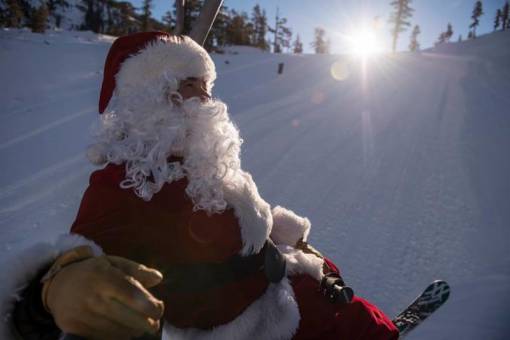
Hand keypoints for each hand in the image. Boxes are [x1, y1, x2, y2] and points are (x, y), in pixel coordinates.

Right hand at [45, 252, 163, 338]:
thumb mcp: (114, 263)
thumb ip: (137, 270)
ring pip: (118, 330)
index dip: (151, 306)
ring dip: (134, 330)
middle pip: (128, 317)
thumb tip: (158, 278)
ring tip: (141, 326)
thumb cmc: (93, 272)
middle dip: (147, 322)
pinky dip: (118, 336)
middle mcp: (92, 296)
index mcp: (104, 276)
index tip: (159, 309)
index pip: (133, 295)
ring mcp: (82, 314)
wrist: (58, 284)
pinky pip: (104, 337)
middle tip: (154, 323)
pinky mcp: (74, 328)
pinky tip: (125, 331)